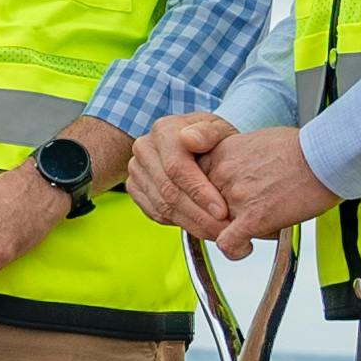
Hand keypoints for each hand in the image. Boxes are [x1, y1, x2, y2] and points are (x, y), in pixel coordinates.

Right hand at [124, 114, 236, 236]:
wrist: (193, 142)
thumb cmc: (209, 137)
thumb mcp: (218, 129)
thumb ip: (209, 132)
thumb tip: (190, 139)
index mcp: (164, 131)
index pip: (177, 168)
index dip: (200, 193)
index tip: (222, 211)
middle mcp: (145, 149)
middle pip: (169, 191)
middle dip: (200, 215)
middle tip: (225, 230)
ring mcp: (137, 170)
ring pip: (162, 206)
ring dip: (192, 224)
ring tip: (217, 232)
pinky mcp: (135, 188)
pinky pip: (155, 213)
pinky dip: (180, 223)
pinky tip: (201, 227)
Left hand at [197, 126, 335, 255]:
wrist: (323, 156)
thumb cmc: (299, 148)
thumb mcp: (254, 142)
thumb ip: (236, 159)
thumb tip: (238, 174)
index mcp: (220, 154)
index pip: (196, 183)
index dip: (208, 196)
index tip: (221, 201)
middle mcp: (221, 174)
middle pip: (204, 205)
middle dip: (221, 213)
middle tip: (243, 214)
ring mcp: (234, 197)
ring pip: (216, 225)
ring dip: (233, 229)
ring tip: (255, 225)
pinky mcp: (252, 218)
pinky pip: (228, 244)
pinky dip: (236, 251)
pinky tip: (246, 248)